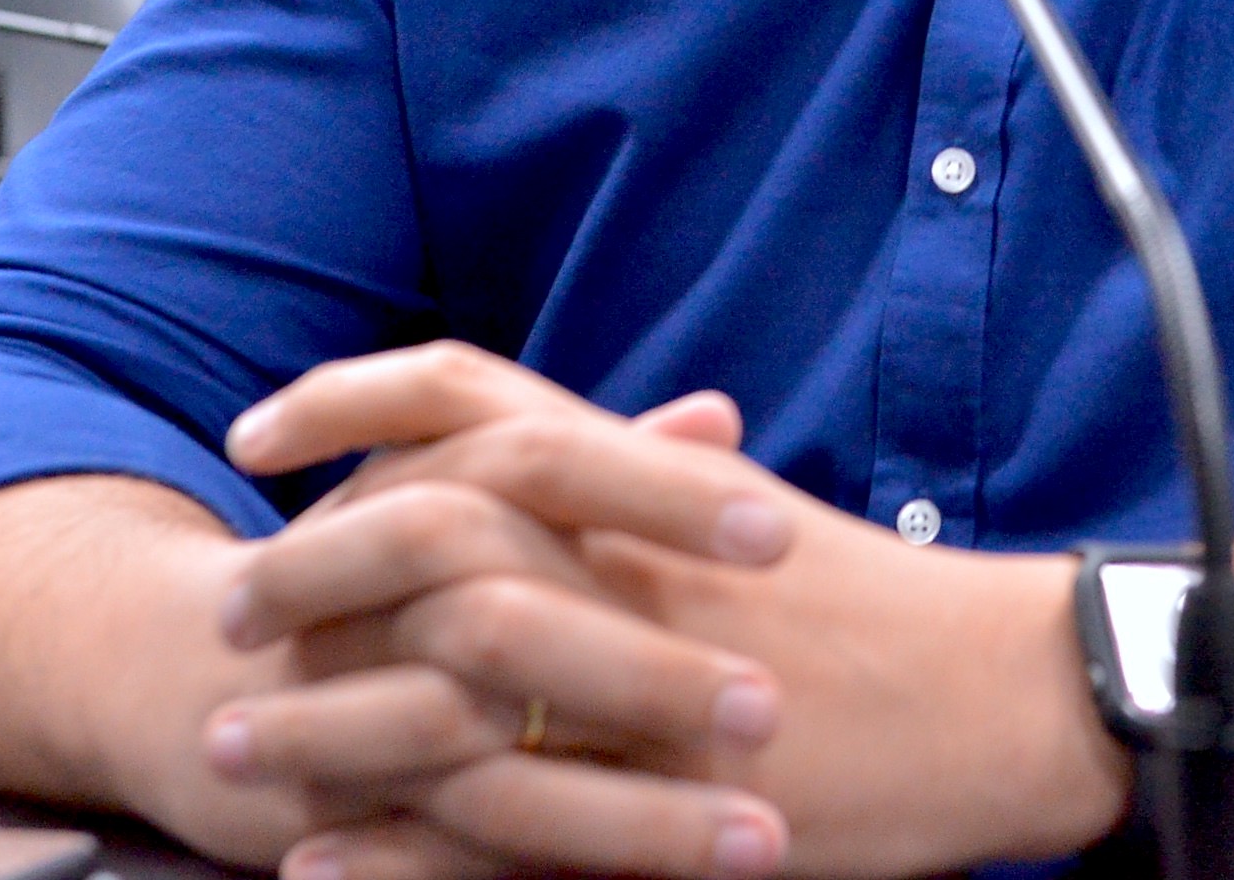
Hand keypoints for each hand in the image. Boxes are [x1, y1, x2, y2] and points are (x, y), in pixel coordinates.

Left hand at [230, 346, 1124, 879]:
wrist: (1008, 696)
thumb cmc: (885, 609)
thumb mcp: (749, 519)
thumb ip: (638, 480)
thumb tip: (529, 452)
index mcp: (648, 480)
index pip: (465, 400)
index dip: (344, 403)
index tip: (256, 437)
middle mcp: (633, 561)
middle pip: (423, 539)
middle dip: (304, 571)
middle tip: (225, 608)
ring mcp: (644, 686)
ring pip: (438, 690)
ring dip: (320, 721)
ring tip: (229, 750)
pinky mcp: (662, 807)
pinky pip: (498, 831)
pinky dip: (397, 849)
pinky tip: (321, 861)